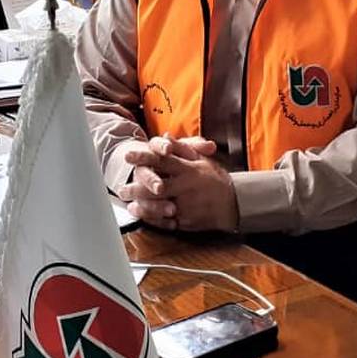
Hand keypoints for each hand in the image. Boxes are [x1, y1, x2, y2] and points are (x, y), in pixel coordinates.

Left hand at [118, 135, 235, 232]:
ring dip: (142, 205)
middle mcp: (186, 187)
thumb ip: (182, 148)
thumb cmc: (215, 179)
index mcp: (188, 169)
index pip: (163, 160)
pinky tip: (141, 215)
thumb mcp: (201, 159)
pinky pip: (166, 221)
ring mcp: (186, 206)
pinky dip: (152, 219)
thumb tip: (165, 136)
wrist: (234, 203)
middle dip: (137, 187)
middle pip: (156, 186)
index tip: (128, 155)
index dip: (144, 157)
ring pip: (159, 206)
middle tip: (121, 188)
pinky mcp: (186, 221)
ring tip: (129, 204)